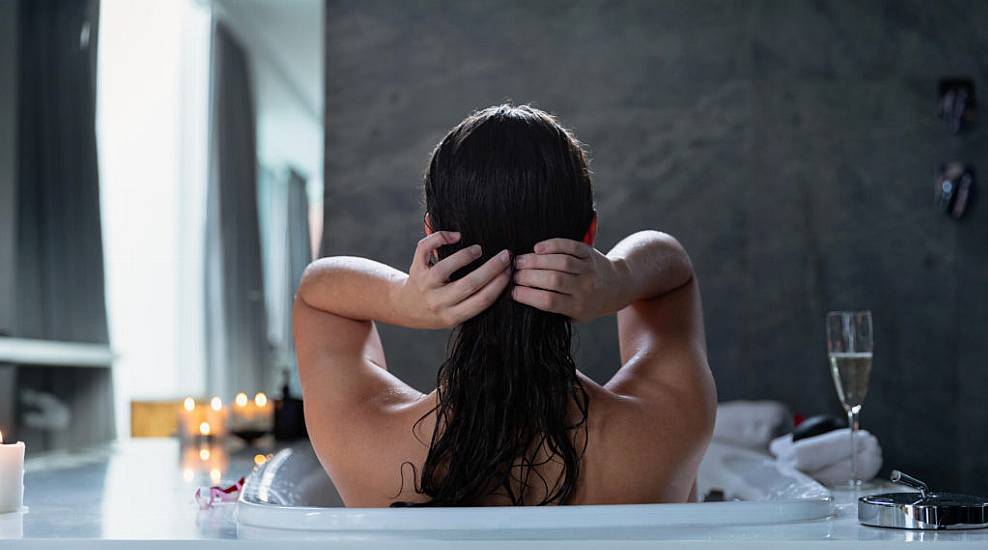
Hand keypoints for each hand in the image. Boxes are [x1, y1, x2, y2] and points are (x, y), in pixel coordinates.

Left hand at [391, 231, 511, 328]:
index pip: (481, 301)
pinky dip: (439, 238)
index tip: (511, 271)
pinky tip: (455, 236)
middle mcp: (438, 302)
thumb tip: (503, 276)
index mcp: (452, 316)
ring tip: (479, 249)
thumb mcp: (455, 315)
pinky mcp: (416, 269)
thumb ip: (475, 302)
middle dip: (492, 268)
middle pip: (469, 284)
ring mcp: (425, 285)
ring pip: (446, 268)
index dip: (499, 285)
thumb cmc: (439, 310)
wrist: (406, 308)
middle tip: (506, 255)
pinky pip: (425, 249)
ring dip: (466, 256)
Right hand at [511, 238, 626, 321]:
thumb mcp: (576, 316)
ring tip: (519, 260)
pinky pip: (570, 246)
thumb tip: (523, 299)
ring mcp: (587, 269)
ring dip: (536, 260)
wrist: (617, 286)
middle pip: (553, 280)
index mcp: (578, 307)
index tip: (513, 291)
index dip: (528, 295)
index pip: (549, 301)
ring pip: (560, 262)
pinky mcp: (589, 253)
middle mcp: (584, 288)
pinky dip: (553, 245)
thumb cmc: (590, 303)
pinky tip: (538, 248)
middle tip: (513, 273)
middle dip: (528, 276)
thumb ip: (555, 311)